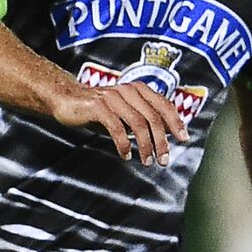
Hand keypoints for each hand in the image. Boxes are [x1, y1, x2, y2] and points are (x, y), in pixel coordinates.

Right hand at [50, 81, 187, 164]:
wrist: (67, 99)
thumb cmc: (99, 108)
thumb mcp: (125, 112)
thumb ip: (144, 119)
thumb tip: (168, 133)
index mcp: (139, 89)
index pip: (164, 105)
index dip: (176, 122)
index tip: (184, 139)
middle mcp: (129, 90)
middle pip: (153, 117)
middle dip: (161, 141)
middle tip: (164, 159)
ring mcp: (113, 97)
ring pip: (137, 123)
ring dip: (145, 145)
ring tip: (147, 161)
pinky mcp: (98, 106)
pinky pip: (116, 127)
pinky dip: (123, 143)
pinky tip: (126, 155)